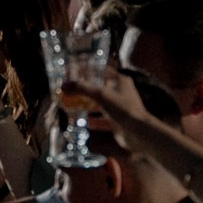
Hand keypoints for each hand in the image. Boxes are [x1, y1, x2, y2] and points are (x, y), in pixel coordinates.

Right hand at [67, 67, 202, 172]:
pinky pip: (105, 120)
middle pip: (101, 88)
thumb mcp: (100, 95)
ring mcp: (121, 108)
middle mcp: (122, 93)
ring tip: (76, 105)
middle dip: (87, 89)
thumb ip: (81, 88)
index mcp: (120, 81)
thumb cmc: (123, 108)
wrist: (139, 132)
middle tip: (72, 89)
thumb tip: (63, 85)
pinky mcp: (120, 122)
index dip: (88, 70)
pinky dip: (96, 121)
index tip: (74, 72)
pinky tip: (87, 123)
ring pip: (103, 104)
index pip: (102, 71)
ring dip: (90, 105)